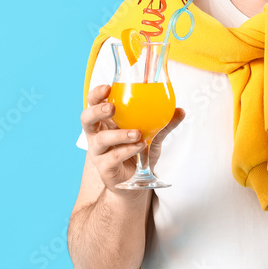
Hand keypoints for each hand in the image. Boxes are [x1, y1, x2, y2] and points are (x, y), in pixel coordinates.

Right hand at [81, 83, 185, 198]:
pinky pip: (113, 157)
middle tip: (112, 108)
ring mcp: (99, 152)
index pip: (93, 103)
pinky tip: (139, 146)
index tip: (107, 87)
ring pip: (101, 140)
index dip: (96, 94)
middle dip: (97, 110)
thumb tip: (180, 110)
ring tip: (137, 133)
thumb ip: (164, 123)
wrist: (137, 182)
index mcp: (105, 121)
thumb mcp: (153, 135)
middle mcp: (97, 135)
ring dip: (119, 134)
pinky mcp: (105, 168)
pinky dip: (127, 150)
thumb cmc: (138, 152)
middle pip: (86, 119)